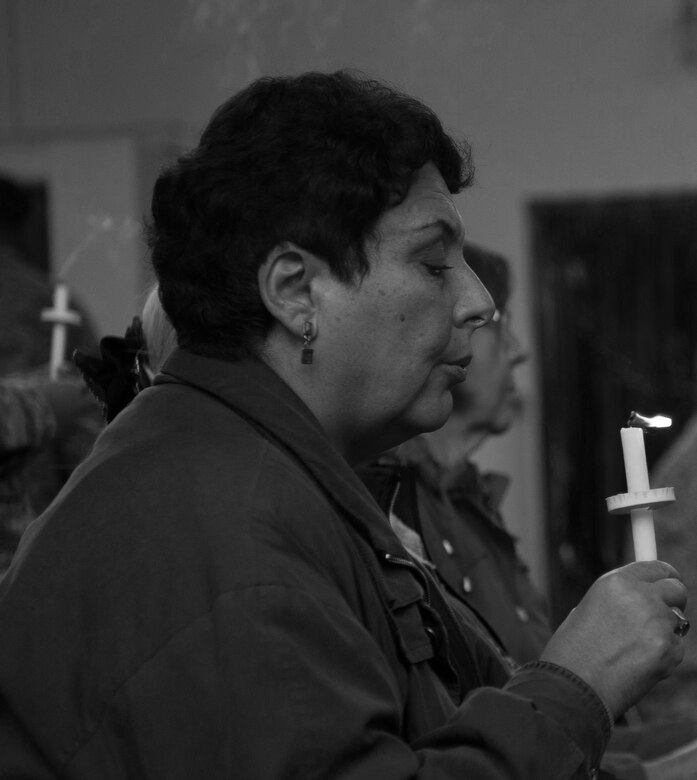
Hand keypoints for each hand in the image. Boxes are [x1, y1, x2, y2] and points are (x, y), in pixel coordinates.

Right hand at [540, 560, 686, 717]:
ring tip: (636, 651)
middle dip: (674, 602)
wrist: (573, 685)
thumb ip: (619, 601)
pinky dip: (665, 657)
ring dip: (666, 633)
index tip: (669, 588)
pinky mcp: (668, 648)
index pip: (657, 568)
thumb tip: (642, 601)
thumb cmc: (573, 651)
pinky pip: (677, 649)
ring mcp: (656, 620)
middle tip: (661, 620)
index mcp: (615, 581)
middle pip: (676, 589)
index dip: (667, 578)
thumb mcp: (588, 609)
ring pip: (678, 622)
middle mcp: (640, 594)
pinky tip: (639, 666)